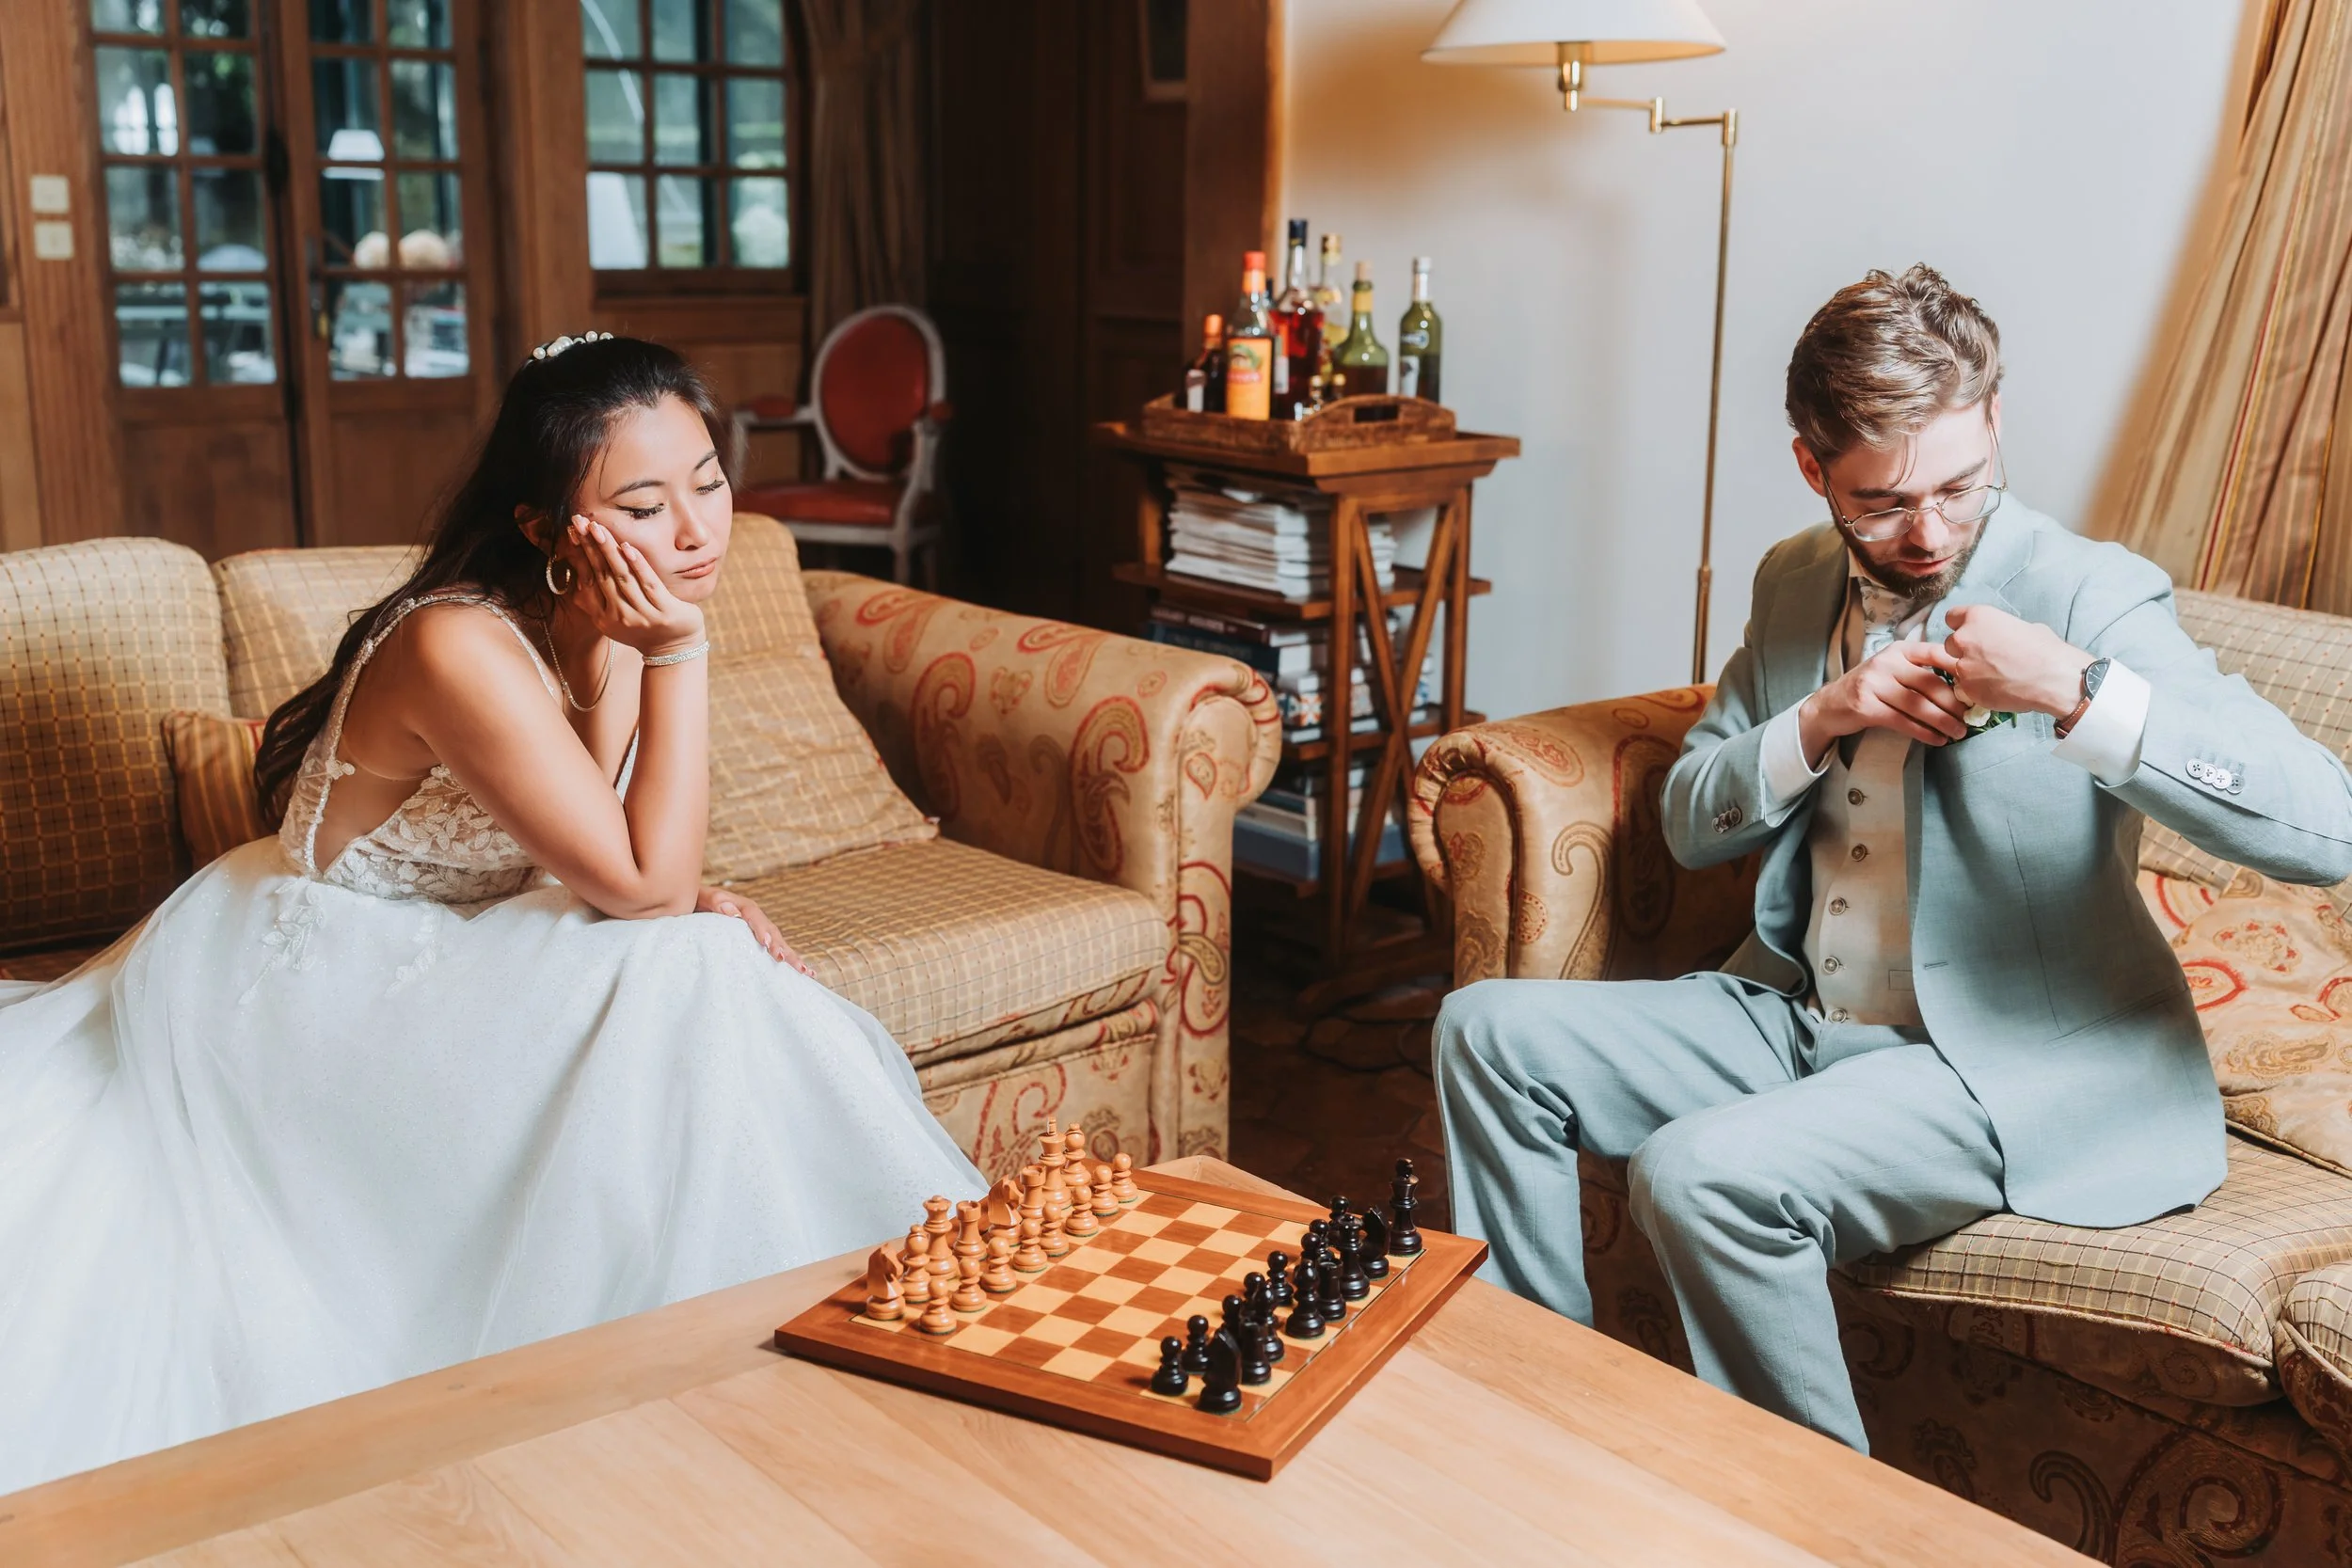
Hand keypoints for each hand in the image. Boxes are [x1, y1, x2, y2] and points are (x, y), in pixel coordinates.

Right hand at [566, 514, 705, 657]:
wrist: (675, 651)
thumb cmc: (643, 628)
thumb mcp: (614, 619)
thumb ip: (597, 601)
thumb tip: (575, 577)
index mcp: (603, 618)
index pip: (587, 580)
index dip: (578, 555)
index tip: (572, 532)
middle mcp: (619, 617)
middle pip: (601, 574)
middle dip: (589, 546)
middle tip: (579, 522)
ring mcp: (642, 615)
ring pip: (621, 576)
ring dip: (608, 550)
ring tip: (598, 528)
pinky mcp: (664, 611)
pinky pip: (648, 583)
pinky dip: (637, 564)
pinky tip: (627, 547)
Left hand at [697, 886, 811, 972]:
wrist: (695, 902)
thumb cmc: (697, 899)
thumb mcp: (703, 897)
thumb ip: (717, 902)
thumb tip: (733, 911)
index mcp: (744, 906)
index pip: (755, 917)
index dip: (762, 930)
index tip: (766, 944)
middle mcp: (755, 918)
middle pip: (773, 932)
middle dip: (784, 949)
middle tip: (793, 964)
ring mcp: (758, 929)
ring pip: (778, 942)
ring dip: (792, 957)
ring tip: (806, 972)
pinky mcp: (756, 939)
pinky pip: (773, 949)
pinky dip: (786, 959)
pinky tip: (800, 972)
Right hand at [1797, 639, 1968, 758]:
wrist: (1830, 705)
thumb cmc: (1871, 688)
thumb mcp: (1894, 671)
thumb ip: (1920, 673)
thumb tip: (1963, 690)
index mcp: (1899, 650)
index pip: (1935, 654)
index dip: (1959, 669)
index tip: (1979, 685)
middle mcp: (1886, 662)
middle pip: (1929, 683)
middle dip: (1953, 703)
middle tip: (1970, 719)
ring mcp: (1873, 683)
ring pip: (1917, 704)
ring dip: (1942, 721)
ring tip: (1958, 733)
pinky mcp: (1865, 706)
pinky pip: (1902, 721)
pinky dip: (1923, 732)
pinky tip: (1937, 739)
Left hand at [1941, 604, 2089, 717]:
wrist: (2053, 678)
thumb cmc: (2044, 649)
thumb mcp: (2022, 626)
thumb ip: (1999, 629)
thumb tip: (1999, 635)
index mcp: (1976, 617)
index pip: (1952, 617)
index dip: (1962, 625)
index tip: (1971, 633)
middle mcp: (1963, 639)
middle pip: (1951, 643)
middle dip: (1964, 649)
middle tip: (1985, 657)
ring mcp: (1963, 666)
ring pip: (1957, 667)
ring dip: (1970, 670)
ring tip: (1994, 674)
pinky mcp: (1967, 689)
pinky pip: (1964, 687)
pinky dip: (1976, 687)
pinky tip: (1996, 687)